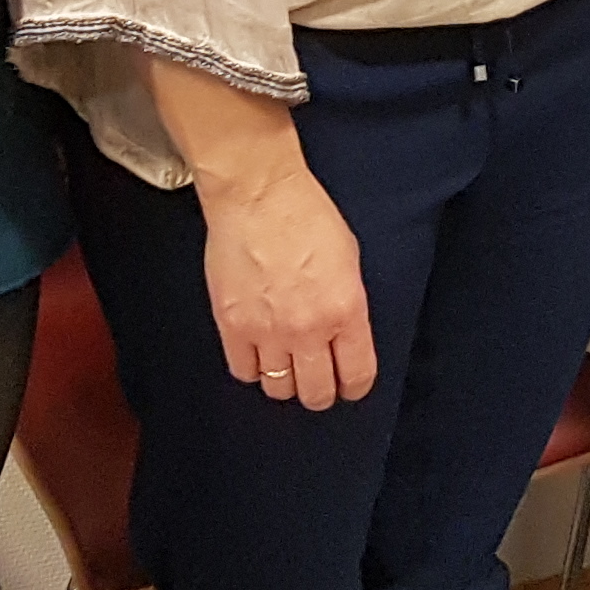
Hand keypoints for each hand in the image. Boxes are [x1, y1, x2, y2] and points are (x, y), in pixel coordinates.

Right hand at [198, 163, 378, 408]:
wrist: (258, 196)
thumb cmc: (306, 215)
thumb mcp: (349, 260)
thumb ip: (348, 304)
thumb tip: (343, 334)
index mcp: (345, 310)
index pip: (357, 375)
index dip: (355, 386)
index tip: (350, 385)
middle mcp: (308, 329)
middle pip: (316, 393)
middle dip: (321, 392)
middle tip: (318, 380)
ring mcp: (267, 331)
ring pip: (279, 389)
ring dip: (286, 382)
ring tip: (287, 366)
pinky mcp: (232, 326)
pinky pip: (244, 371)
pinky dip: (253, 369)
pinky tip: (259, 354)